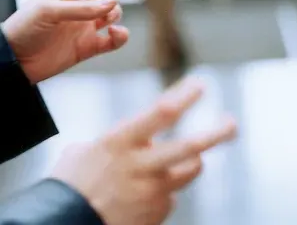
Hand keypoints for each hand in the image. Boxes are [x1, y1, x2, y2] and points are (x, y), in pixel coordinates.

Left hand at [1, 0, 141, 83]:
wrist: (15, 61)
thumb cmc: (25, 28)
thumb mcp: (50, 11)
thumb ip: (83, 8)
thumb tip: (115, 3)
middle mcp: (76, 5)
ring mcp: (82, 27)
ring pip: (111, 15)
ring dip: (116, 13)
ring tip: (109, 18)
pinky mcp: (86, 47)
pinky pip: (111, 41)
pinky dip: (119, 37)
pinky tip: (116, 34)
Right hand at [51, 78, 236, 224]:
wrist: (64, 222)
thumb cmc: (67, 184)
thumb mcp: (81, 153)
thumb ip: (111, 144)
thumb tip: (128, 146)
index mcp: (119, 143)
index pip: (160, 113)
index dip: (184, 97)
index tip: (200, 84)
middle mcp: (140, 167)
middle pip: (189, 147)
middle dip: (216, 133)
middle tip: (232, 123)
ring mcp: (151, 193)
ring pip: (188, 170)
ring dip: (190, 161)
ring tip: (189, 158)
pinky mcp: (156, 214)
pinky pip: (169, 196)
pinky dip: (161, 191)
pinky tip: (139, 196)